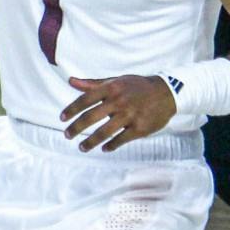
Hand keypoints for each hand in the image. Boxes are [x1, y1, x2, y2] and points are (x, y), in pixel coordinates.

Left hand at [61, 75, 176, 151]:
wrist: (167, 92)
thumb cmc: (137, 87)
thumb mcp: (116, 81)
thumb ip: (92, 84)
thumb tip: (71, 81)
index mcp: (112, 88)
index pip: (85, 99)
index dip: (72, 110)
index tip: (62, 119)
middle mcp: (119, 101)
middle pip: (91, 117)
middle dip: (76, 128)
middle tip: (67, 135)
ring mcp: (130, 115)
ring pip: (104, 132)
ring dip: (90, 142)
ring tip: (82, 147)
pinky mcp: (140, 128)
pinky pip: (121, 140)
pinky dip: (111, 146)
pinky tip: (104, 148)